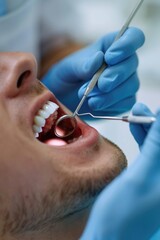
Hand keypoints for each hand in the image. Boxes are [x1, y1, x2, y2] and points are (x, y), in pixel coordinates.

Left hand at [42, 27, 144, 114]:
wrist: (64, 98)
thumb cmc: (68, 76)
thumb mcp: (69, 67)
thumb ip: (83, 64)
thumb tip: (99, 58)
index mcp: (112, 45)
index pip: (133, 37)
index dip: (127, 45)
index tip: (109, 57)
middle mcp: (123, 62)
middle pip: (132, 64)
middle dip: (116, 75)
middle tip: (101, 84)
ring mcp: (126, 83)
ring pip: (131, 86)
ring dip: (111, 93)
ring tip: (90, 98)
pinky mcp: (124, 101)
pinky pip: (126, 103)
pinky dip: (110, 105)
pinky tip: (95, 104)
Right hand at [80, 105, 159, 239]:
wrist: (108, 237)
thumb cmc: (121, 213)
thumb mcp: (140, 176)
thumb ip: (155, 146)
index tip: (153, 108)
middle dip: (155, 123)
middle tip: (140, 109)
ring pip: (158, 146)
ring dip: (149, 129)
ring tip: (136, 114)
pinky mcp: (151, 179)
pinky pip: (152, 154)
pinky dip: (144, 140)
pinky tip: (136, 129)